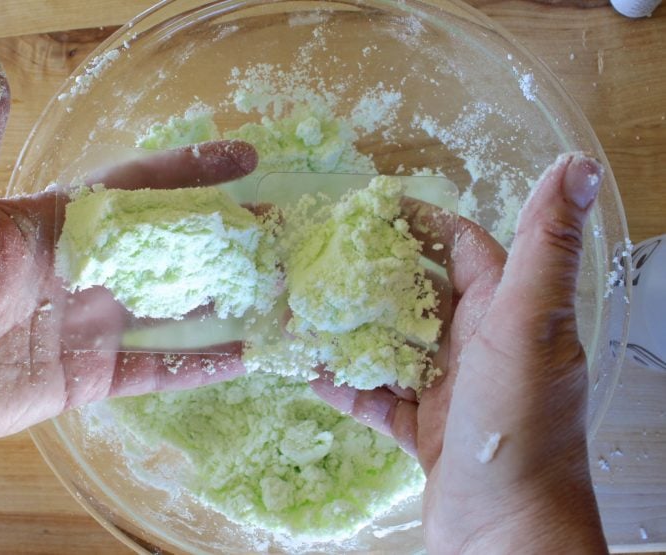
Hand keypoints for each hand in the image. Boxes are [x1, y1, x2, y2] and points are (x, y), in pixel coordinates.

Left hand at [0, 53, 254, 455]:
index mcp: (59, 224)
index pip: (140, 189)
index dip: (192, 171)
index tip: (245, 156)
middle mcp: (85, 272)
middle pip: (171, 252)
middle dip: (226, 240)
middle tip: (281, 231)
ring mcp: (89, 327)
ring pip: (172, 313)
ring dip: (224, 303)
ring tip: (275, 294)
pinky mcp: (85, 379)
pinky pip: (152, 371)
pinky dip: (196, 366)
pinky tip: (240, 358)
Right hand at [313, 154, 607, 552]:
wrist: (507, 534)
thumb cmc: (518, 426)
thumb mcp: (527, 326)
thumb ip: (545, 246)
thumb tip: (576, 165)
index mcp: (508, 313)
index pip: (464, 247)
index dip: (422, 222)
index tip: (371, 208)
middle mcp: (482, 347)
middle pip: (420, 293)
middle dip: (375, 274)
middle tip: (323, 259)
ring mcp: (454, 391)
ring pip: (396, 346)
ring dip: (355, 331)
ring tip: (306, 313)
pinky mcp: (428, 431)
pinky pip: (382, 399)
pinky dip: (352, 387)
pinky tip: (315, 376)